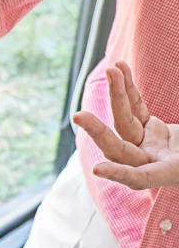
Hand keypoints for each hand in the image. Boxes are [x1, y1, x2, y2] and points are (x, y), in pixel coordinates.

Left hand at [73, 61, 178, 189]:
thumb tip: (150, 128)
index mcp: (169, 173)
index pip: (140, 177)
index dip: (120, 174)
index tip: (98, 169)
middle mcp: (152, 161)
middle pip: (120, 147)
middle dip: (100, 131)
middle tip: (77, 116)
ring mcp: (148, 146)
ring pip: (125, 124)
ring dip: (118, 97)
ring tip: (112, 70)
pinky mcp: (149, 131)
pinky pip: (135, 110)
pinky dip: (128, 92)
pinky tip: (119, 70)